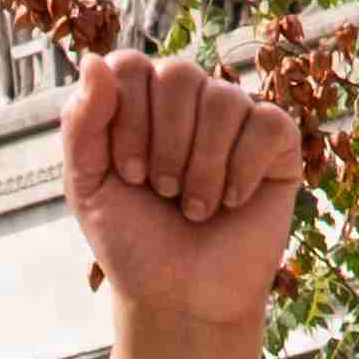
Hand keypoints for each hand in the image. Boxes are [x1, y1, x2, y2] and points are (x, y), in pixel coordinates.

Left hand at [62, 52, 303, 358]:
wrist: (180, 298)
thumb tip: (94, 60)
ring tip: (194, 206)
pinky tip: (232, 202)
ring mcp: (236, 118)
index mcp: (141, 101)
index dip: (126, 119)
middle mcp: (190, 100)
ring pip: (224, 100)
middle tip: (161, 191)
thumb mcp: (87, 185)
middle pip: (178, 74)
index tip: (127, 173)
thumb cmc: (133, 240)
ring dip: (202, 166)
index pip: (130, 66)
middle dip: (164, 143)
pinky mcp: (277, 144)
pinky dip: (244, 169)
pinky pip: (267, 124)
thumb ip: (81, 123)